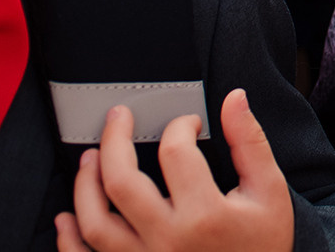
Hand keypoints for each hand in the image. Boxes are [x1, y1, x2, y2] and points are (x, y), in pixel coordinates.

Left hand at [55, 88, 295, 251]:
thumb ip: (249, 142)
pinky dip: (69, 241)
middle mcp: (168, 240)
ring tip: (90, 157)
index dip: (180, 125)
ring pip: (95, 222)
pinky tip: (65, 218)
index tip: (190, 123)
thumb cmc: (264, 245)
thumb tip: (234, 97)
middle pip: (121, 182)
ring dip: (85, 184)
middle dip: (113, 139)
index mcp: (205, 215)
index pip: (175, 152)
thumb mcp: (269, 192)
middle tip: (117, 116)